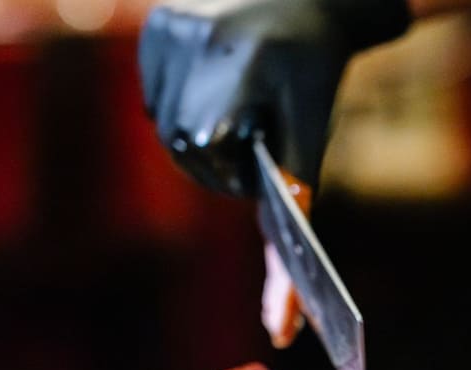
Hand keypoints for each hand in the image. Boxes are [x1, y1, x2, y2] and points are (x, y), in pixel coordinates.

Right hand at [138, 0, 411, 196]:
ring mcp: (171, 29)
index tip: (250, 180)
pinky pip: (156, 92)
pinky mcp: (159, 26)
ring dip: (192, 138)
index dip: (226, 175)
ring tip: (232, 123)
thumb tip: (276, 242)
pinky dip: (179, 107)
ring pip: (162, 119)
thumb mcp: (314, 120)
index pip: (206, 146)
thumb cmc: (314, 66)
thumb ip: (296, 178)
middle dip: (208, 163)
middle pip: (177, 138)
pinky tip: (212, 92)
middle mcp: (198, 39)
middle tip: (242, 158)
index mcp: (242, 63)